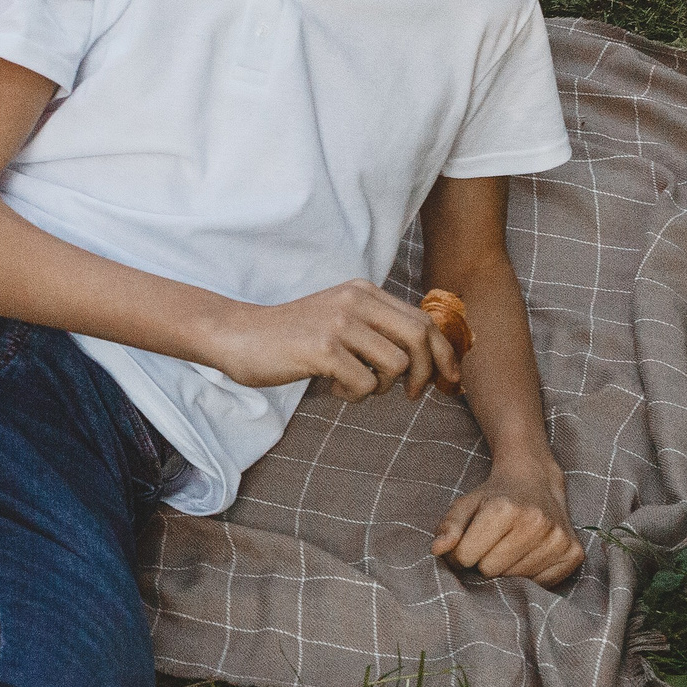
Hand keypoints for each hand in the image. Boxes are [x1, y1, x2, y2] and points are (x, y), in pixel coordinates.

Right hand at [207, 280, 461, 402]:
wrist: (238, 335)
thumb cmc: (291, 336)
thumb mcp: (339, 318)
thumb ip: (376, 327)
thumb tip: (428, 358)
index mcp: (363, 291)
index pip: (424, 320)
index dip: (444, 353)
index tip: (448, 379)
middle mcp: (355, 301)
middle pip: (419, 338)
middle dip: (425, 374)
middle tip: (411, 395)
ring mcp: (338, 323)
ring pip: (395, 365)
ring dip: (381, 387)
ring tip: (355, 385)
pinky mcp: (323, 349)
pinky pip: (364, 384)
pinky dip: (353, 395)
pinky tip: (331, 387)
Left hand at [432, 464, 583, 584]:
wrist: (536, 483)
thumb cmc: (494, 498)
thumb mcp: (465, 504)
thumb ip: (448, 527)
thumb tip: (436, 550)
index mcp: (504, 509)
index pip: (465, 557)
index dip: (461, 553)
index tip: (470, 541)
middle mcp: (536, 522)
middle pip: (490, 570)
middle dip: (483, 562)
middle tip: (492, 544)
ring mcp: (559, 539)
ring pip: (515, 581)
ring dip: (506, 569)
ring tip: (510, 547)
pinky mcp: (573, 554)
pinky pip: (541, 585)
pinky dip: (529, 576)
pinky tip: (529, 554)